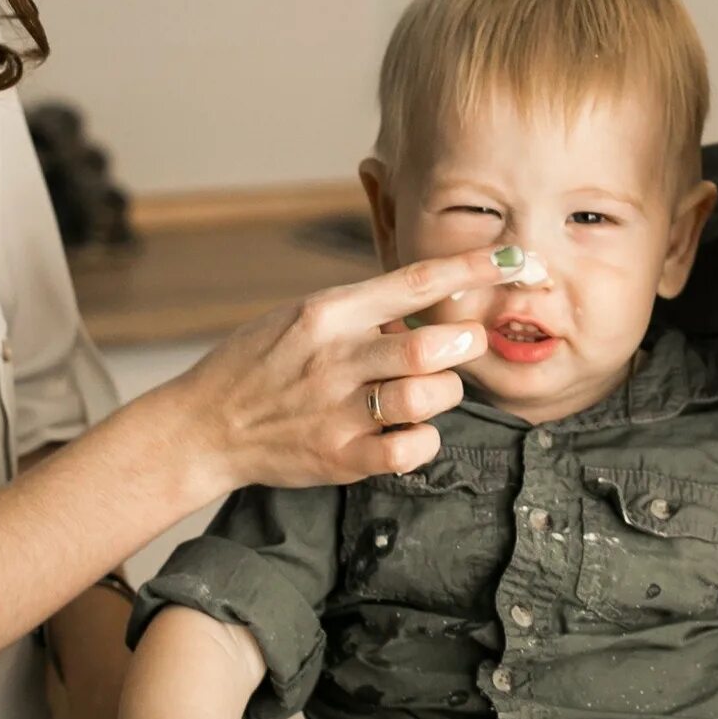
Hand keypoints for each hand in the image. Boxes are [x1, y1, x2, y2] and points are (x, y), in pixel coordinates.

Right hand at [170, 250, 518, 494]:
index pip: (414, 281)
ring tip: (431, 392)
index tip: (514, 260)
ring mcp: (338, 410)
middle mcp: (335, 358)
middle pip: (431, 345)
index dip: (473, 270)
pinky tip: (410, 433)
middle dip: (464, 344)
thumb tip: (429, 298)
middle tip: (465, 345)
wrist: (203, 425)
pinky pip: (411, 450)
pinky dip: (424, 441)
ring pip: (428, 396)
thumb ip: (362, 310)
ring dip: (445, 393)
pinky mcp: (339, 457)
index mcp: (328, 312)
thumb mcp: (301, 315)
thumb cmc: (258, 365)